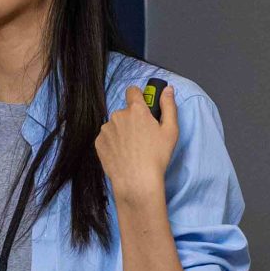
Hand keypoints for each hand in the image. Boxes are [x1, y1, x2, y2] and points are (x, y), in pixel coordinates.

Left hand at [94, 83, 175, 210]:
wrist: (136, 181)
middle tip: (142, 138)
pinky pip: (107, 138)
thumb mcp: (170, 131)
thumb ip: (169, 106)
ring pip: (115, 125)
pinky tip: (122, 155)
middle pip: (125, 112)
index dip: (138, 97)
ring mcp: (106, 129)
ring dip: (121, 132)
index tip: (143, 108)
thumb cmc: (156, 157)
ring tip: (131, 150)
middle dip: (132, 120)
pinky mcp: (98, 142)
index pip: (133, 91)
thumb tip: (168, 89)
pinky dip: (113, 143)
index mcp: (136, 110)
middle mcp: (118, 115)